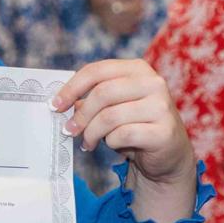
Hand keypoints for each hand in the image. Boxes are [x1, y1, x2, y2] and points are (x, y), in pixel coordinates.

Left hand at [53, 59, 195, 185]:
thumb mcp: (114, 106)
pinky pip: (124, 135)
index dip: (72, 87)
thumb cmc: (136, 125)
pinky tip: (112, 145)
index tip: (55, 105)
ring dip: (92, 133)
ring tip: (88, 142)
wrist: (168, 153)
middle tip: (69, 130)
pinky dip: (111, 142)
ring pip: (110, 116)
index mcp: (138, 69)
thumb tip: (61, 102)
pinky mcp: (164, 131)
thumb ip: (92, 99)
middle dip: (81, 114)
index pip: (97, 70)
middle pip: (103, 93)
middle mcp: (153, 83)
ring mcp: (161, 106)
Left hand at [81, 0, 144, 37]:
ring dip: (138, 7)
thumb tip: (123, 13)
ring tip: (143, 2)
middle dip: (134, 19)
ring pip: (128, 9)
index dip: (126, 29)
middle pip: (122, 20)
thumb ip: (107, 5)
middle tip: (143, 13)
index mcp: (97, 10)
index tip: (136, 27)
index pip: (112, 27)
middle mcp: (101, 6)